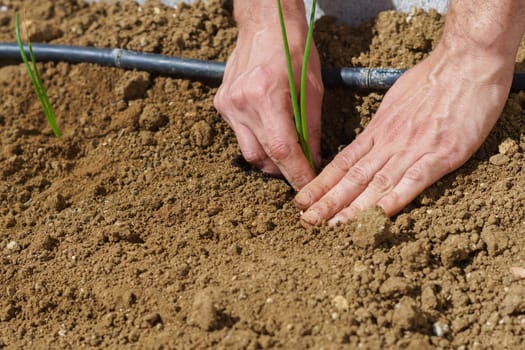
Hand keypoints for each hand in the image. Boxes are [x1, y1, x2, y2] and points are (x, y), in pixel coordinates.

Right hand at [214, 17, 322, 188]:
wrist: (264, 23)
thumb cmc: (293, 48)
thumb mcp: (312, 87)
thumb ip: (312, 127)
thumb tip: (313, 159)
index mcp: (266, 95)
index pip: (281, 149)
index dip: (296, 173)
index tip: (307, 186)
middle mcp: (241, 103)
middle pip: (261, 157)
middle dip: (283, 170)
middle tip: (301, 168)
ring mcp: (228, 104)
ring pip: (248, 151)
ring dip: (269, 158)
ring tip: (287, 150)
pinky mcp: (221, 104)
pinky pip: (240, 135)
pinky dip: (257, 140)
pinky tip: (269, 129)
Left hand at [294, 38, 514, 224]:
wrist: (467, 62)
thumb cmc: (431, 79)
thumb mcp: (395, 101)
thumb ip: (381, 127)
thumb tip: (369, 142)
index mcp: (378, 131)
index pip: (342, 163)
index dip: (321, 185)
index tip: (302, 201)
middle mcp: (390, 142)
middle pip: (353, 177)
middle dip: (328, 202)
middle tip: (307, 220)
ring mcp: (415, 148)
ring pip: (378, 182)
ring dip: (354, 207)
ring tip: (333, 226)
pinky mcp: (443, 153)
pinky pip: (417, 178)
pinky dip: (398, 196)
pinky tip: (381, 214)